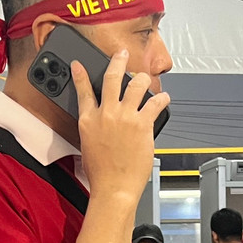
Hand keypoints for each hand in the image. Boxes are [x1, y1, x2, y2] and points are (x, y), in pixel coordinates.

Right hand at [70, 51, 169, 201]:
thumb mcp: (88, 146)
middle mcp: (106, 114)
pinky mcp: (142, 124)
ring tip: (146, 78)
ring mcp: (125, 117)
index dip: (79, 74)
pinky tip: (164, 98)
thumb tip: (102, 122)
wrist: (114, 188)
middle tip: (122, 54)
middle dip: (118, 61)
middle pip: (112, 78)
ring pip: (136, 85)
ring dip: (143, 79)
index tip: (78, 65)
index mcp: (88, 120)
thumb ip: (94, 128)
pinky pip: (155, 103)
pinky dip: (162, 99)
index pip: (83, 91)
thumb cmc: (102, 174)